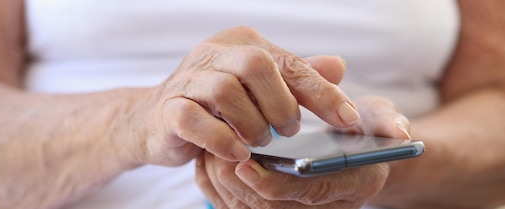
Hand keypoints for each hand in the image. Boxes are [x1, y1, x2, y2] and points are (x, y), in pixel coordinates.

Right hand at [126, 26, 359, 165]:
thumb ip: (297, 77)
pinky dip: (221, 140)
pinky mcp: (168, 109)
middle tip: (288, 129)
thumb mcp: (261, 88)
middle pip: (256, 65)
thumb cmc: (217, 105)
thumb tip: (339, 66)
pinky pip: (194, 120)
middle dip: (281, 104)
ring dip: (252, 124)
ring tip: (259, 141)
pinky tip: (237, 153)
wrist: (155, 120)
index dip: (323, 92)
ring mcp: (188, 80)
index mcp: (243, 44)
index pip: (289, 62)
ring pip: (226, 91)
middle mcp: (214, 54)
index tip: (349, 119)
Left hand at [196, 96, 409, 208]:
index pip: (309, 194)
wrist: (359, 151)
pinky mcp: (278, 208)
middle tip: (215, 153)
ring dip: (223, 185)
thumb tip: (398, 131)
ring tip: (208, 153)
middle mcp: (326, 207)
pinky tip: (210, 161)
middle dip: (237, 185)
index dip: (276, 184)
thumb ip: (386, 120)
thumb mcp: (381, 118)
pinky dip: (219, 188)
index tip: (245, 165)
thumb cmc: (366, 130)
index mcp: (354, 185)